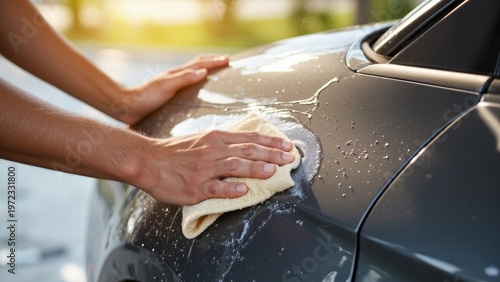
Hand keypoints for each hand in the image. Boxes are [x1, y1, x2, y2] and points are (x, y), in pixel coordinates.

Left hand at [119, 54, 228, 124]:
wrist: (128, 107)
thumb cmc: (146, 98)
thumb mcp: (166, 87)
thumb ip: (184, 79)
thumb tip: (203, 71)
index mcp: (177, 74)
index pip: (200, 63)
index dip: (214, 61)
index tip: (228, 60)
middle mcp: (176, 77)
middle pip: (197, 65)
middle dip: (212, 61)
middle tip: (227, 61)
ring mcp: (173, 85)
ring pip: (193, 73)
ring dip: (206, 69)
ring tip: (217, 71)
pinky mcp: (170, 94)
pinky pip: (188, 84)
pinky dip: (198, 81)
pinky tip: (199, 89)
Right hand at [134, 130, 294, 205]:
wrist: (149, 160)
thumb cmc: (176, 151)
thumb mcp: (202, 138)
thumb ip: (223, 141)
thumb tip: (247, 144)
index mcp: (216, 138)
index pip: (249, 138)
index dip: (271, 142)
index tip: (288, 146)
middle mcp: (213, 150)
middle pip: (247, 150)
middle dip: (271, 155)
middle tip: (289, 159)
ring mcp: (204, 169)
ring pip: (234, 166)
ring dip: (255, 169)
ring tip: (271, 172)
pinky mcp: (195, 186)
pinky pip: (215, 188)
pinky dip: (230, 188)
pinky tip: (243, 190)